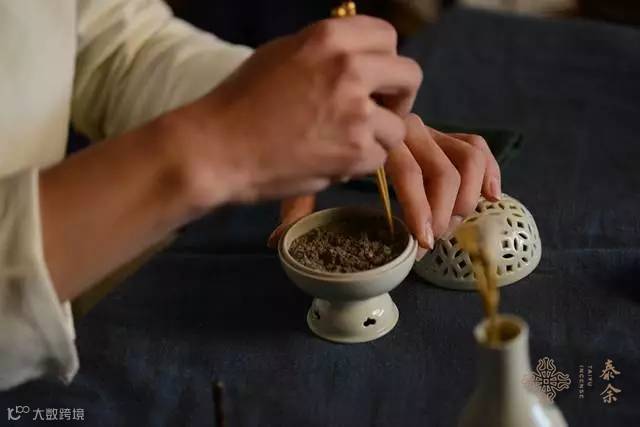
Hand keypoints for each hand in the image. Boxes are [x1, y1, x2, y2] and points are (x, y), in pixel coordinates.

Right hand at [168, 15, 421, 207]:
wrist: (217, 149)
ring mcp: (357, 111)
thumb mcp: (283, 55)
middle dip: (398, 96)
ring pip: (398, 125)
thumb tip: (359, 57)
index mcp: (329, 37)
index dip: (385, 61)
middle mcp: (350, 68)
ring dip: (377, 137)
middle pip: (410, 75)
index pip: (388, 37)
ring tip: (344, 144)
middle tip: (379, 112)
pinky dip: (361, 163)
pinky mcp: (356, 151)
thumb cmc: (241, 101)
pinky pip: (380, 158)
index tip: (375, 80)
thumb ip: (326, 52)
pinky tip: (333, 161)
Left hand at [268, 114, 500, 250]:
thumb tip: (274, 242)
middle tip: (432, 240)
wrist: (320, 108)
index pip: (408, 173)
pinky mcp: (441, 133)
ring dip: (466, 197)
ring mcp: (426, 128)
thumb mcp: (303, 173)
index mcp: (373, 134)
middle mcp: (406, 126)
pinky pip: (475, 145)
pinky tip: (491, 196)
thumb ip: (296, 204)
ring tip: (453, 224)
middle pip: (443, 169)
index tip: (420, 243)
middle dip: (443, 212)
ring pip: (467, 155)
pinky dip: (490, 170)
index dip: (419, 212)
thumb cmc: (313, 148)